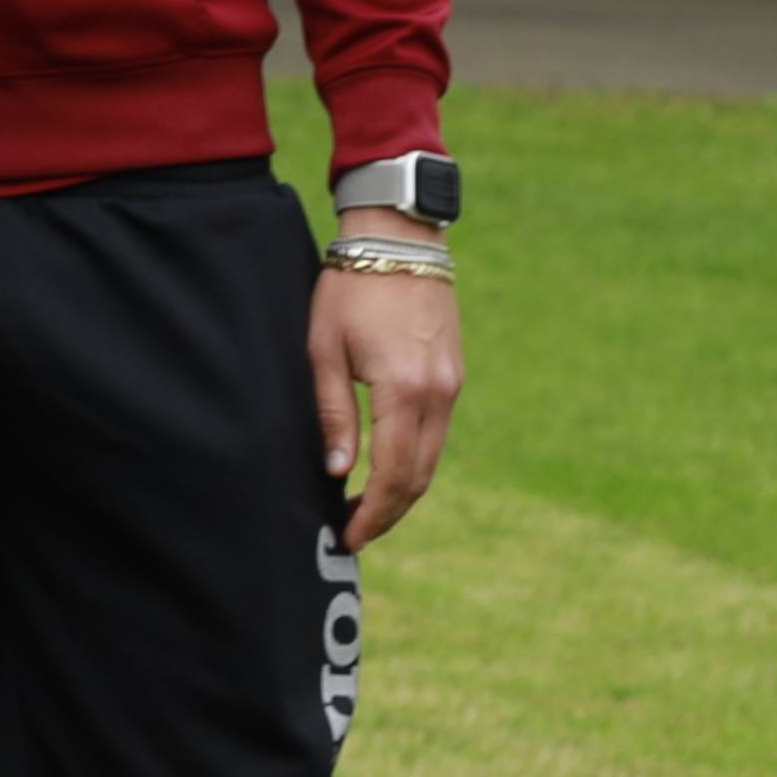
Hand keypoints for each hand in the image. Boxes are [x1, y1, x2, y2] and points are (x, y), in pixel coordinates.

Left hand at [313, 214, 463, 544]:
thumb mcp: (324, 350)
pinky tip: (386, 468)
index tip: (348, 536)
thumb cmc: (350, 290)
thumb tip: (338, 472)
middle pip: (421, 476)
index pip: (394, 474)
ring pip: (433, 457)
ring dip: (404, 490)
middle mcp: (439, 393)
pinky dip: (415, 460)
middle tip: (354, 533)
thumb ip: (333, 414)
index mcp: (404, 390)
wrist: (398, 240)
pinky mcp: (453, 374)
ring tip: (366, 508)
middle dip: (389, 512)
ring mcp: (452, 384)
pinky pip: (437, 432)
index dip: (373, 513)